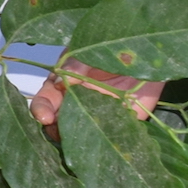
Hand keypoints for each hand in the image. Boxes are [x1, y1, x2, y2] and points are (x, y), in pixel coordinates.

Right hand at [30, 63, 160, 130]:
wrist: (146, 51)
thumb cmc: (111, 47)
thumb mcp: (88, 50)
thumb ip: (74, 66)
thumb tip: (58, 83)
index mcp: (62, 86)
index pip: (45, 101)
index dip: (41, 109)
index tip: (45, 117)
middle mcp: (75, 105)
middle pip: (57, 124)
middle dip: (56, 129)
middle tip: (62, 129)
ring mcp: (96, 116)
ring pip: (80, 135)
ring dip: (78, 137)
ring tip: (86, 134)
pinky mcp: (119, 123)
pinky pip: (109, 135)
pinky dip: (105, 140)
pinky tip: (107, 137)